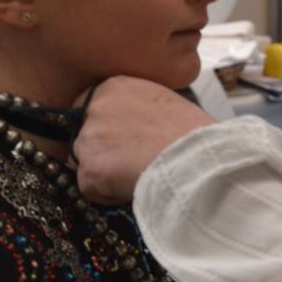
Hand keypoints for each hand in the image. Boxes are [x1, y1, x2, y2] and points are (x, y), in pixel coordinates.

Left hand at [74, 76, 214, 204]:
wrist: (196, 157)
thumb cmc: (192, 132)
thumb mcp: (162, 102)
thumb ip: (136, 110)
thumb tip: (129, 129)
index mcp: (113, 86)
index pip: (90, 109)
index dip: (107, 131)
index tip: (123, 143)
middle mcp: (94, 108)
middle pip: (86, 137)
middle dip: (105, 154)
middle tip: (133, 162)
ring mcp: (88, 139)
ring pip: (88, 163)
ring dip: (107, 174)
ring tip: (139, 174)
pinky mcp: (88, 170)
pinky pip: (91, 189)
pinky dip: (109, 195)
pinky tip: (135, 187)